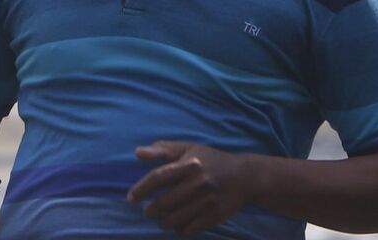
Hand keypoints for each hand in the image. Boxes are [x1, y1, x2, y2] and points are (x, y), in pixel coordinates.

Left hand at [127, 141, 251, 235]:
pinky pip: (190, 229)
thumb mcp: (189, 149)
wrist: (246, 177)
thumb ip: (163, 150)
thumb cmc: (212, 161)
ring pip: (175, 219)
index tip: (131, 198)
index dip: (141, 189)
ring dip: (164, 222)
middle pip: (164, 203)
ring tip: (162, 219)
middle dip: (151, 211)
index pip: (159, 177)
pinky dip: (180, 229)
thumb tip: (137, 153)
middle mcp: (198, 183)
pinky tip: (179, 224)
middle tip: (148, 212)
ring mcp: (208, 201)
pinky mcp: (216, 216)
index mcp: (189, 165)